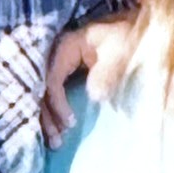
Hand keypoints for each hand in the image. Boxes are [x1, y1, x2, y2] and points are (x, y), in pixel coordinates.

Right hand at [42, 15, 135, 147]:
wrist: (132, 30)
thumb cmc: (126, 37)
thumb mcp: (120, 51)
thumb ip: (107, 71)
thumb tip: (93, 95)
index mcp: (65, 47)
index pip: (52, 78)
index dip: (57, 103)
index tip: (70, 123)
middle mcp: (55, 55)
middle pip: (41, 89)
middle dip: (47, 116)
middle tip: (57, 141)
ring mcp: (57, 64)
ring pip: (43, 94)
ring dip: (48, 118)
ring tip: (55, 142)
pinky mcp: (64, 73)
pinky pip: (52, 94)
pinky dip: (53, 112)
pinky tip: (56, 130)